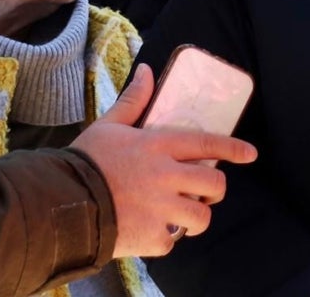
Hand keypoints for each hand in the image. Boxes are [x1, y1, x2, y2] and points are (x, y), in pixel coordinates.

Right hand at [70, 63, 257, 257]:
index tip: (250, 155)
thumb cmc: (84, 161)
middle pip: (213, 184)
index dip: (233, 149)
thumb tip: (147, 69)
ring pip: (201, 217)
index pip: (208, 145)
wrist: (58, 202)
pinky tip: (151, 230)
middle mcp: (166, 176)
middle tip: (204, 192)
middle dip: (215, 190)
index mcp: (159, 146)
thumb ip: (134, 100)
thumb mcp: (110, 125)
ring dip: (195, 218)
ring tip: (181, 216)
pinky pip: (172, 240)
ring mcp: (161, 208)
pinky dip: (165, 238)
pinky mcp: (150, 236)